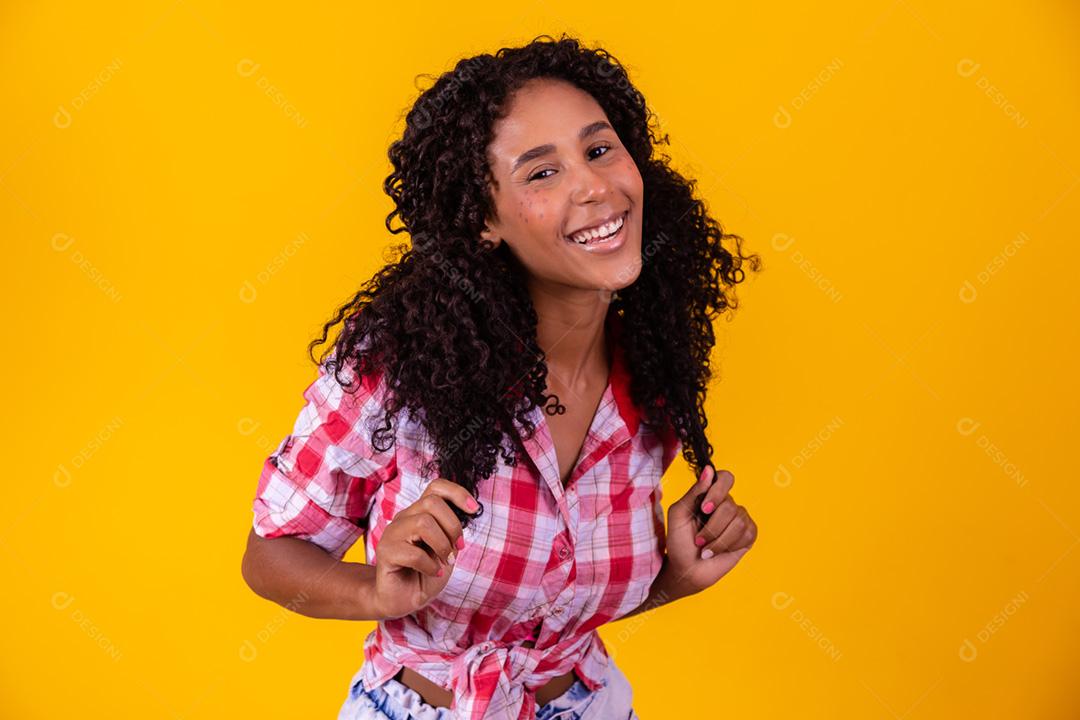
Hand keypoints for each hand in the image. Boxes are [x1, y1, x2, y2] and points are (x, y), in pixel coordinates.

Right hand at [370, 478, 478, 619]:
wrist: (403, 599)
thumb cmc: (426, 573)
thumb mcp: (446, 549)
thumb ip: (451, 531)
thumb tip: (465, 516)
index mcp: (420, 513)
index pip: (436, 487)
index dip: (457, 493)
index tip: (475, 510)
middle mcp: (405, 518)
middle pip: (432, 502)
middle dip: (452, 526)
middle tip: (457, 549)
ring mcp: (392, 533)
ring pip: (423, 523)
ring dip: (442, 546)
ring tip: (445, 562)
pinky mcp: (385, 552)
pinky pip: (413, 553)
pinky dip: (430, 565)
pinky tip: (433, 572)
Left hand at [664, 465, 757, 597]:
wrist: (686, 570)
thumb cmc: (679, 541)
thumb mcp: (679, 514)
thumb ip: (694, 492)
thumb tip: (708, 470)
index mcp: (710, 495)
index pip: (725, 478)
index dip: (717, 491)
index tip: (704, 508)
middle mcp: (727, 504)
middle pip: (729, 505)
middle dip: (711, 527)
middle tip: (698, 540)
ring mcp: (739, 519)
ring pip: (738, 521)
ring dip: (717, 540)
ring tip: (705, 549)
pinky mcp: (748, 535)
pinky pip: (747, 533)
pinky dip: (728, 545)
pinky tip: (718, 552)